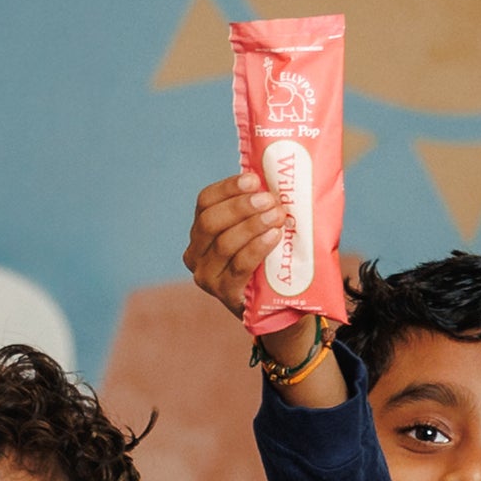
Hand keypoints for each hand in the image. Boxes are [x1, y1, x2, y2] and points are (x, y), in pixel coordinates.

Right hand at [184, 171, 357, 395]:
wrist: (284, 307)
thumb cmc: (275, 259)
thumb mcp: (263, 230)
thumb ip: (264, 206)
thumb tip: (282, 172)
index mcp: (202, 231)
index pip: (205, 202)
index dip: (228, 188)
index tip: (255, 179)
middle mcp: (196, 254)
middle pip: (210, 221)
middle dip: (241, 206)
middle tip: (270, 199)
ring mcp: (207, 277)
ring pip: (224, 242)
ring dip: (252, 224)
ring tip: (277, 215)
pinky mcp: (224, 295)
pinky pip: (238, 265)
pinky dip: (256, 247)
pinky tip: (273, 236)